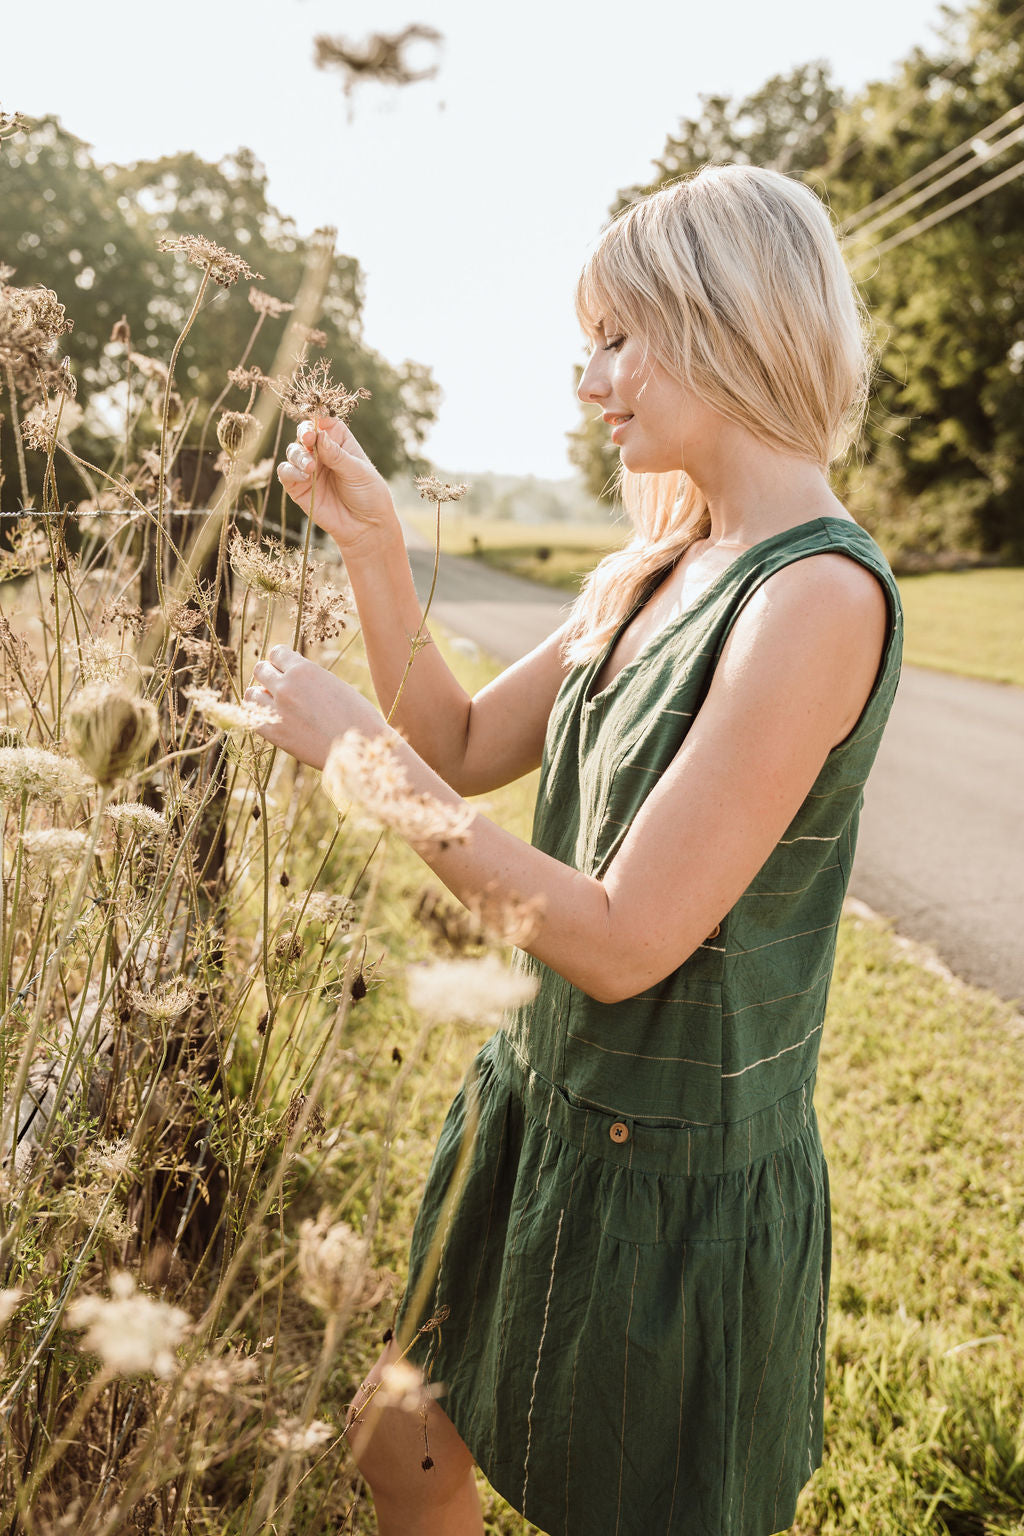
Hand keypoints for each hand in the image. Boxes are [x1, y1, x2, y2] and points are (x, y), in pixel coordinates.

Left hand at [244, 644, 387, 769]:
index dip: (281, 661)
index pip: (276, 653)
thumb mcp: (334, 684)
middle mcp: (286, 686)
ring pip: (251, 694)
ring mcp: (277, 710)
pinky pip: (253, 719)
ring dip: (260, 696)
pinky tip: (272, 720)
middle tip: (280, 687)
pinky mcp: (275, 733)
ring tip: (274, 704)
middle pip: (260, 670)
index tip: (287, 670)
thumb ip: (309, 677)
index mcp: (304, 669)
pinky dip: (260, 717)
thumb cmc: (356, 716)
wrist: (359, 748)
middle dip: (269, 676)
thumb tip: (290, 675)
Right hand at [278, 416, 398, 554]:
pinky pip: (285, 473)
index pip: (324, 422)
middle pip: (305, 433)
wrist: (365, 526)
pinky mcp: (298, 487)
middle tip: (309, 440)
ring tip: (311, 467)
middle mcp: (322, 452)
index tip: (317, 423)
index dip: (318, 419)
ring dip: (299, 455)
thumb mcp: (357, 471)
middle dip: (304, 434)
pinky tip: (304, 477)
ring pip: (293, 451)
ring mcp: (309, 469)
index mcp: (339, 442)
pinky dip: (290, 472)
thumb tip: (320, 435)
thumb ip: (337, 454)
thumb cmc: (368, 494)